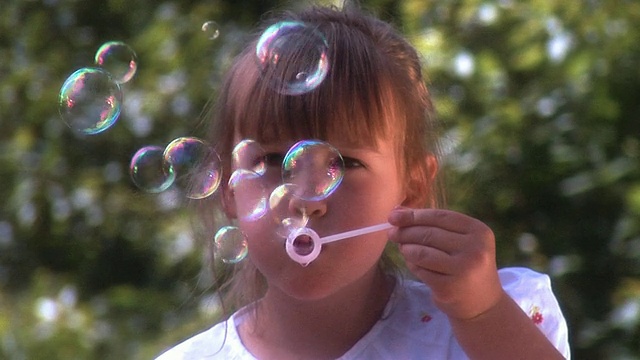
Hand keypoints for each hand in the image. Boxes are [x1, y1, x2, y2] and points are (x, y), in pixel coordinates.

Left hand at [388, 207, 503, 319]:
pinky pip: (421, 270)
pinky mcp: (449, 287)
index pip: (440, 217)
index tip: (393, 216)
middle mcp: (475, 249)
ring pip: (422, 252)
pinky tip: (413, 264)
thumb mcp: (459, 241)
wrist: (482, 303)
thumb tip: (397, 212)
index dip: (414, 215)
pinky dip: (412, 265)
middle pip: (429, 234)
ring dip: (406, 249)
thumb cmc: (466, 264)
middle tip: (392, 233)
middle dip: (405, 232)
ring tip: (402, 248)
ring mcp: (463, 269)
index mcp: (479, 231)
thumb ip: (432, 224)